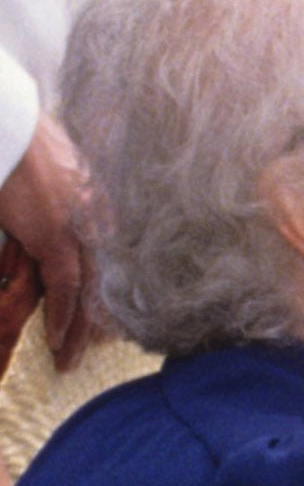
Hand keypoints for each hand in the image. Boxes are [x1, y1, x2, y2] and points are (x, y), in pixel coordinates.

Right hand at [0, 114, 92, 365]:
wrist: (10, 127)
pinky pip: (65, 286)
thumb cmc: (25, 148)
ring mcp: (81, 228)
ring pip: (89, 291)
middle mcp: (100, 220)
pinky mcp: (55, 235)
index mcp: (102, 206)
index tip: (108, 325)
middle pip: (106, 282)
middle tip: (91, 351)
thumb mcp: (52, 183)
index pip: (111, 263)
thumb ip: (53, 215)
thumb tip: (37, 244)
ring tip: (69, 359)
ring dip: (78, 329)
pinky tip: (56, 339)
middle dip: (98, 321)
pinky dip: (61, 315)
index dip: (108, 297)